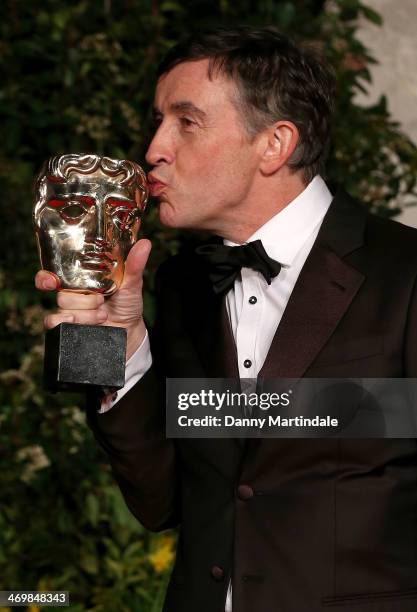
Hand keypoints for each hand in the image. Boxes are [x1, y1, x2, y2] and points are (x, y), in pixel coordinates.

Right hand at [35, 239, 151, 359]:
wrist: (129, 332)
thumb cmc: (127, 305)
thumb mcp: (132, 284)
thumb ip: (134, 265)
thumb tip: (145, 243)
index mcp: (81, 279)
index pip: (53, 274)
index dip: (45, 276)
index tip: (50, 280)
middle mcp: (72, 294)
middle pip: (61, 292)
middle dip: (83, 298)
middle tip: (101, 300)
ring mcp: (69, 312)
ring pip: (62, 307)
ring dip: (86, 313)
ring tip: (103, 314)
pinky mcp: (68, 328)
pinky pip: (56, 324)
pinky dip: (72, 323)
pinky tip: (90, 325)